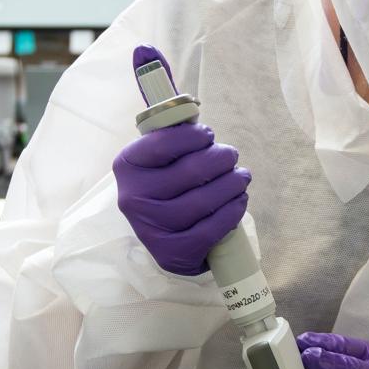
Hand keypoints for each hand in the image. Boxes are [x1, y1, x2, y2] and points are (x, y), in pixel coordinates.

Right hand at [114, 122, 249, 275]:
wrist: (165, 238)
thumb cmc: (168, 187)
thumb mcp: (161, 161)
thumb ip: (175, 138)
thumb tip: (195, 116)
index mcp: (127, 166)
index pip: (163, 144)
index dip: (193, 137)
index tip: (209, 135)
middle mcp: (132, 198)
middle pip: (190, 172)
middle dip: (220, 159)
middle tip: (231, 156)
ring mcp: (150, 228)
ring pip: (203, 201)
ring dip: (231, 184)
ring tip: (241, 177)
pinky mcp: (170, 252)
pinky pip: (210, 229)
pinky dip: (232, 211)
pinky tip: (239, 200)